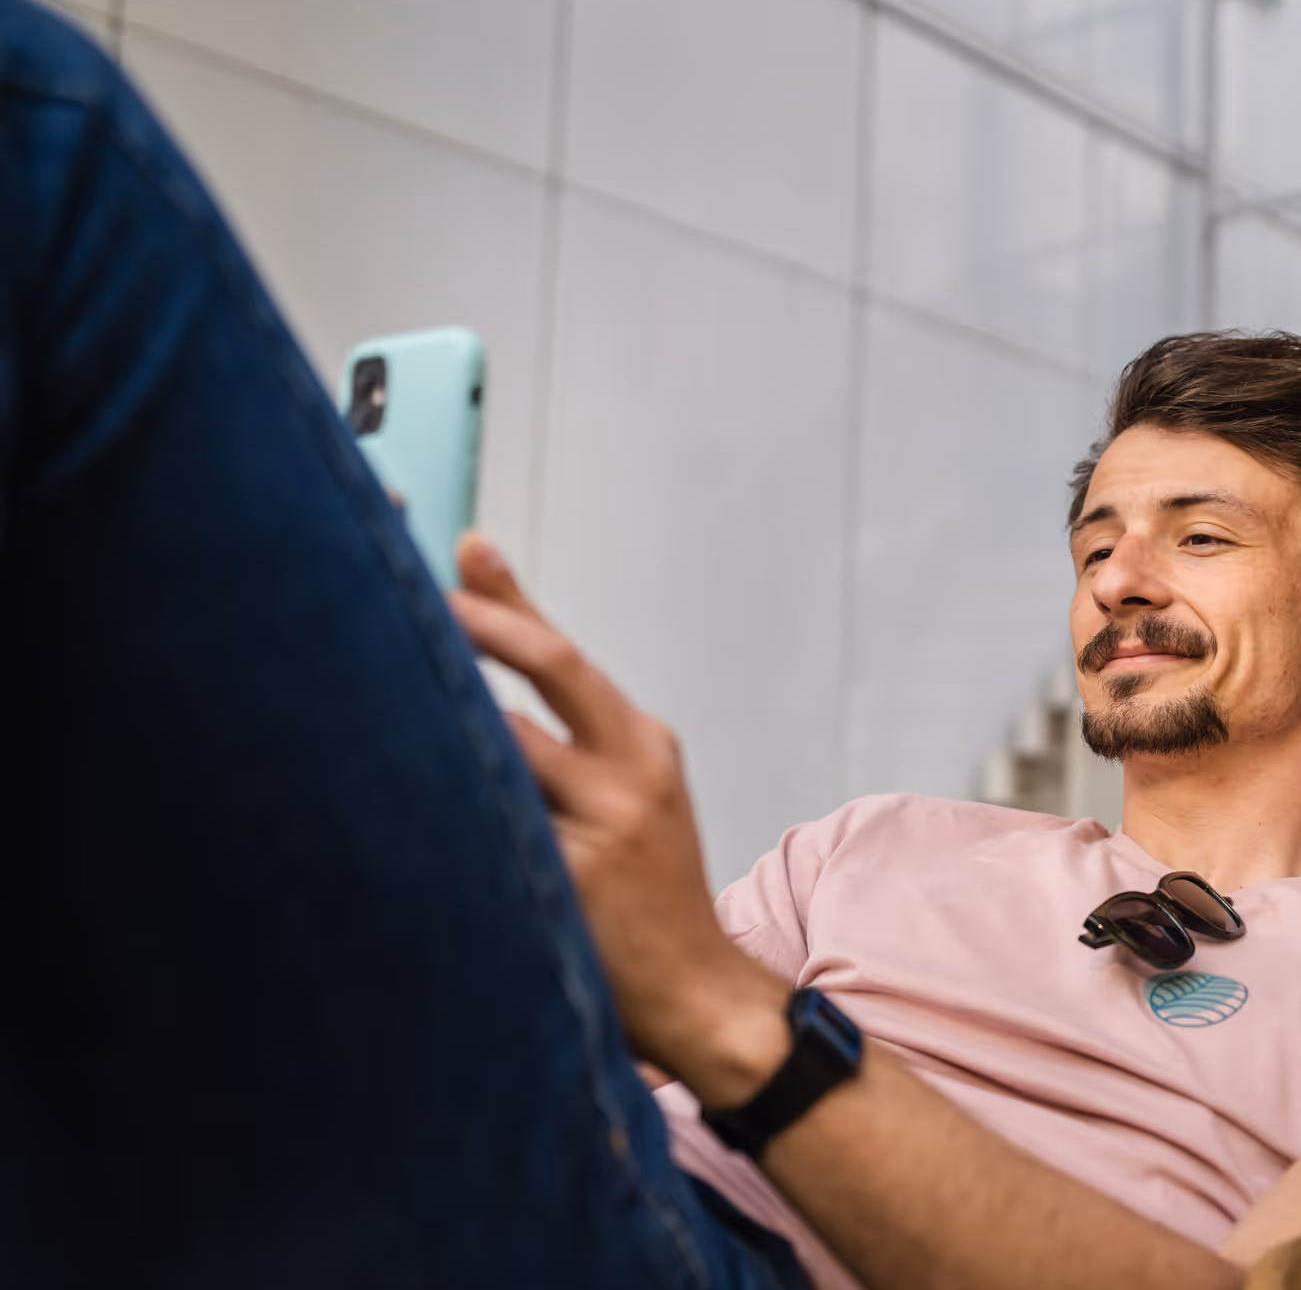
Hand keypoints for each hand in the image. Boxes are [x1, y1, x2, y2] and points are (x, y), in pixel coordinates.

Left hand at [448, 534, 787, 1104]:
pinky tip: (392, 811)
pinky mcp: (578, 879)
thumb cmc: (644, 886)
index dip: (504, 599)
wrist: (699, 994)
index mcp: (643, 743)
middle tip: (399, 593)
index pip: (562, 652)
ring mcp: (609, 824)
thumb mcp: (627, 789)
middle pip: (551, 666)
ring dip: (442, 726)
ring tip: (359, 702)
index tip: (459, 548)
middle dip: (475, 623)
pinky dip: (443, 812)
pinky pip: (493, 826)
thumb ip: (566, 723)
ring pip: (506, 744)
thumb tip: (493, 641)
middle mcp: (633, 771)